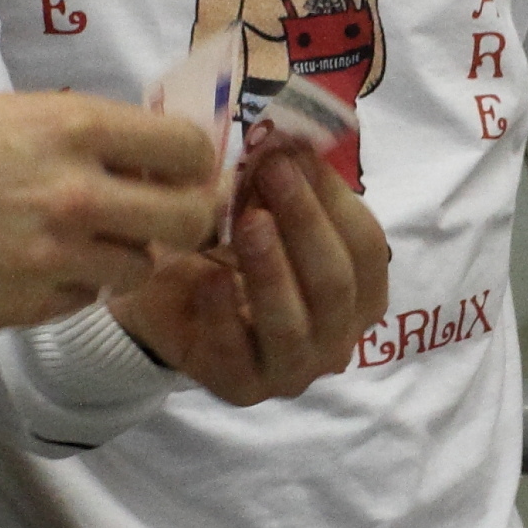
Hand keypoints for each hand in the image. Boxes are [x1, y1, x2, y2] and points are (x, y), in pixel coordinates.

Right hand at [0, 91, 218, 328]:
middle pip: (188, 219)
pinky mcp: (30, 306)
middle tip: (166, 214)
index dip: (194, 161)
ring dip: (125, 254)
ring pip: (141, 267)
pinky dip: (75, 285)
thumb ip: (84, 130)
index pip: (187, 148)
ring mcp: (55, 257)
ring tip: (84, 238)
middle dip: (186, 216)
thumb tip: (146, 150)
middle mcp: (76, 193)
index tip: (183, 168)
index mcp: (74, 127)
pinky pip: (86, 300)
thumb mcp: (13, 109)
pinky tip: (35, 263)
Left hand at [110, 150, 390, 402]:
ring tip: (247, 223)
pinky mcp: (243, 388)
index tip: (297, 152)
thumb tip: (293, 138)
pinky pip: (239, 353)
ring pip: (295, 322)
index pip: (367, 248)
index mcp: (358, 294)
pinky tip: (208, 277)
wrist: (160, 305)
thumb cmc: (224, 254)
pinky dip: (224, 313)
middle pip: (336, 283)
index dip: (335, 199)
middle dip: (305, 223)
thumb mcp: (257, 212)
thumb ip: (284, 186)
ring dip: (272, 268)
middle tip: (273, 174)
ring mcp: (293, 371)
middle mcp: (337, 338)